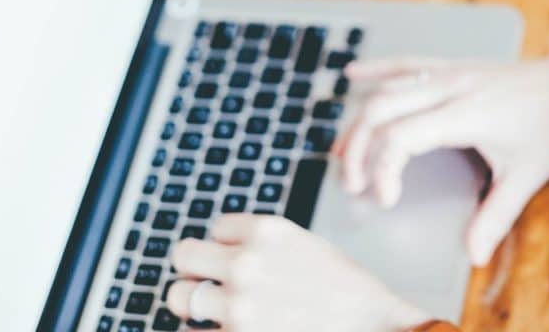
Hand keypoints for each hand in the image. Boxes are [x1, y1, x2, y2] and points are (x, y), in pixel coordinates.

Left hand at [167, 214, 428, 330]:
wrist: (369, 325)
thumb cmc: (343, 289)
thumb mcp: (303, 245)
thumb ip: (261, 244)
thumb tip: (220, 254)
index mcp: (266, 231)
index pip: (215, 228)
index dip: (228, 246)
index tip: (244, 260)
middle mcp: (246, 263)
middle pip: (184, 255)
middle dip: (195, 269)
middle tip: (210, 282)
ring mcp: (237, 305)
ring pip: (178, 296)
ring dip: (193, 303)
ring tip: (216, 310)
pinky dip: (206, 331)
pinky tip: (228, 328)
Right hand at [335, 45, 548, 265]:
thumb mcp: (528, 175)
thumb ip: (496, 216)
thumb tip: (474, 255)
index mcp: (464, 114)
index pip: (400, 137)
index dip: (383, 171)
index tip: (388, 201)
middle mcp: (451, 87)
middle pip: (381, 111)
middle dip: (358, 149)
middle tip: (354, 185)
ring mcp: (452, 72)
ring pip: (389, 89)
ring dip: (360, 120)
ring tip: (341, 152)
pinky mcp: (456, 66)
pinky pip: (408, 63)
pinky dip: (378, 69)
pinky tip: (354, 76)